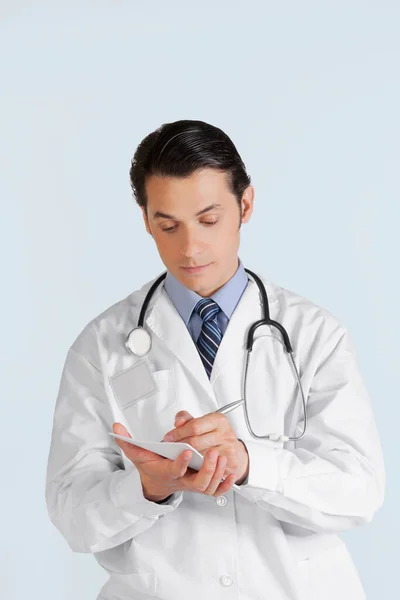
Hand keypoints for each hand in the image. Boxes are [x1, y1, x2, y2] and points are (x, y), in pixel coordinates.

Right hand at [112, 418, 237, 499]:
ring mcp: (193, 485)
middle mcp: (182, 481)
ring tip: (222, 457)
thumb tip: (116, 427)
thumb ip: (127, 441)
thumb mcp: (137, 454)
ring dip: (217, 473)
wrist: (156, 483)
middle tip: (213, 453)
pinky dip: (225, 485)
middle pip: (198, 483)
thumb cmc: (151, 466)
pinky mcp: (202, 486)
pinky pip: (215, 491)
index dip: (182, 463)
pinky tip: (231, 474)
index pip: (175, 471)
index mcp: (167, 472)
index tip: (188, 450)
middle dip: (207, 469)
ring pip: (208, 487)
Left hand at [163, 410, 248, 484]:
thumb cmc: (213, 435)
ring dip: (187, 458)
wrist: (232, 449)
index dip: (178, 433)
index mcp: (219, 420)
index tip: (168, 437)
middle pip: (195, 442)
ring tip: (179, 456)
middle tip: (170, 448)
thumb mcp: (200, 422)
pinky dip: (197, 467)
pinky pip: (208, 468)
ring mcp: (229, 449)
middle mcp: (226, 433)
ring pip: (200, 457)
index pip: (194, 426)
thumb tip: (178, 423)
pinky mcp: (231, 463)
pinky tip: (191, 464)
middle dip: (179, 446)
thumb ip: (186, 418)